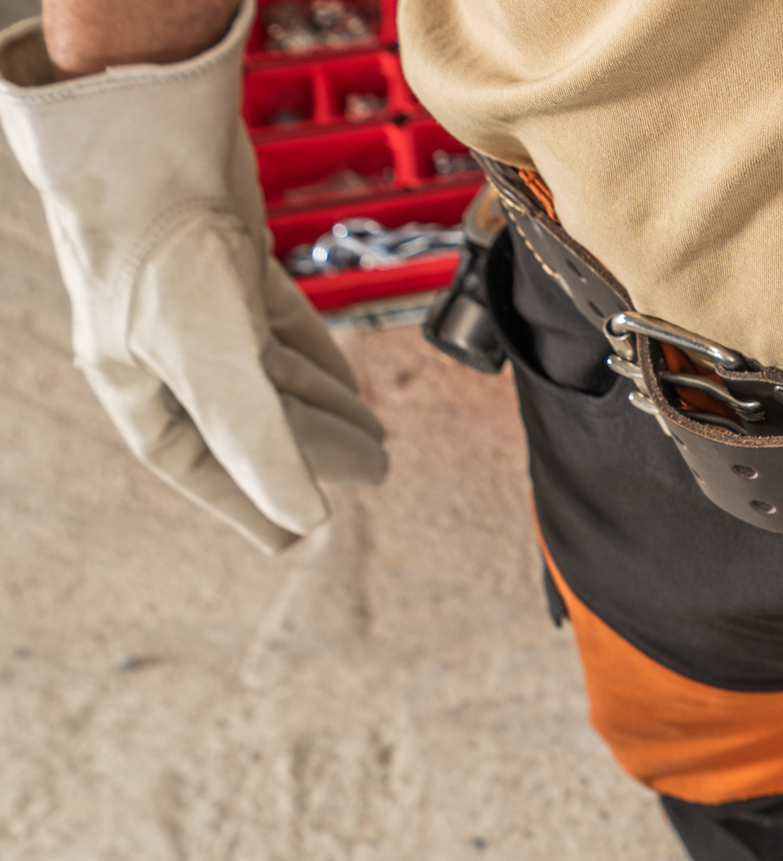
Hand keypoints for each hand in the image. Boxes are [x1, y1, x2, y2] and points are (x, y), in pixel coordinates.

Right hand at [0, 0, 385, 551]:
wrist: (150, 126)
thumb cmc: (159, 242)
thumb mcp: (213, 358)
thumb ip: (259, 440)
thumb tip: (304, 518)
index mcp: (133, 378)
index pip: (193, 461)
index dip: (243, 502)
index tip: (290, 540)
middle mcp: (159, 342)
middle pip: (245, 417)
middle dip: (311, 452)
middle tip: (373, 477)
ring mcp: (195, 297)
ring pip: (268, 372)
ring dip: (323, 408)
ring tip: (378, 442)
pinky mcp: (229, 256)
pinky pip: (277, 325)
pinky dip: (318, 356)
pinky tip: (354, 385)